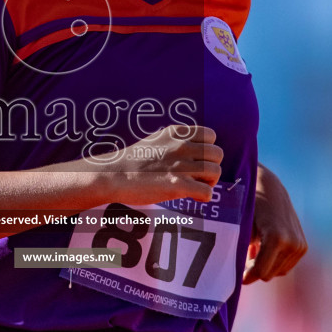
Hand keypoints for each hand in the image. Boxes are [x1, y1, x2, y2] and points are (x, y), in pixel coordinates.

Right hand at [89, 125, 222, 206]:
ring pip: (216, 172)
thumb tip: (192, 149)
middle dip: (211, 166)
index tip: (198, 160)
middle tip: (199, 177)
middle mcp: (182, 146)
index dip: (208, 150)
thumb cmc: (133, 160)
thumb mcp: (156, 140)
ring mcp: (181, 165)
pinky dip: (203, 196)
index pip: (211, 136)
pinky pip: (207, 192)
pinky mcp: (178, 185)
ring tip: (195, 187)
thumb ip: (175, 142)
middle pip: (218, 154)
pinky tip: (193, 197)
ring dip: (209, 182)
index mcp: (177, 133)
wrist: (114, 175)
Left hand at [243, 164, 307, 284]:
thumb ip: (240, 252)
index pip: (260, 271)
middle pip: (268, 274)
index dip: (247, 276)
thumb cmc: (249, 207)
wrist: (270, 189)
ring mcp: (300, 245)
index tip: (237, 277)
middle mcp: (292, 243)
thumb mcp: (242, 228)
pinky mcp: (303, 247)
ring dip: (264, 266)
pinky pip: (285, 266)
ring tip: (252, 252)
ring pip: (277, 272)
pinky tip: (262, 249)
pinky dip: (273, 262)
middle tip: (242, 259)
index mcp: (277, 238)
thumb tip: (236, 277)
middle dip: (254, 270)